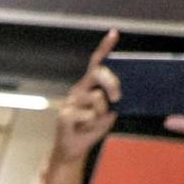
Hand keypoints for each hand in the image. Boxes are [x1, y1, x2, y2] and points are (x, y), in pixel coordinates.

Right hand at [53, 29, 120, 164]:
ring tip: (92, 123)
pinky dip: (92, 125)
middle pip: (98, 73)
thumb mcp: (108, 113)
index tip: (114, 33)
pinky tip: (83, 129)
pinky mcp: (64, 115)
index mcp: (89, 85)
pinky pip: (89, 115)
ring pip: (97, 97)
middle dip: (112, 82)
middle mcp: (79, 89)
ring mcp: (70, 101)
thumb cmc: (90, 129)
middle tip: (117, 97)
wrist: (73, 150)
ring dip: (102, 114)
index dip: (105, 47)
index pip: (97, 63)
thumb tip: (120, 94)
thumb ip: (113, 101)